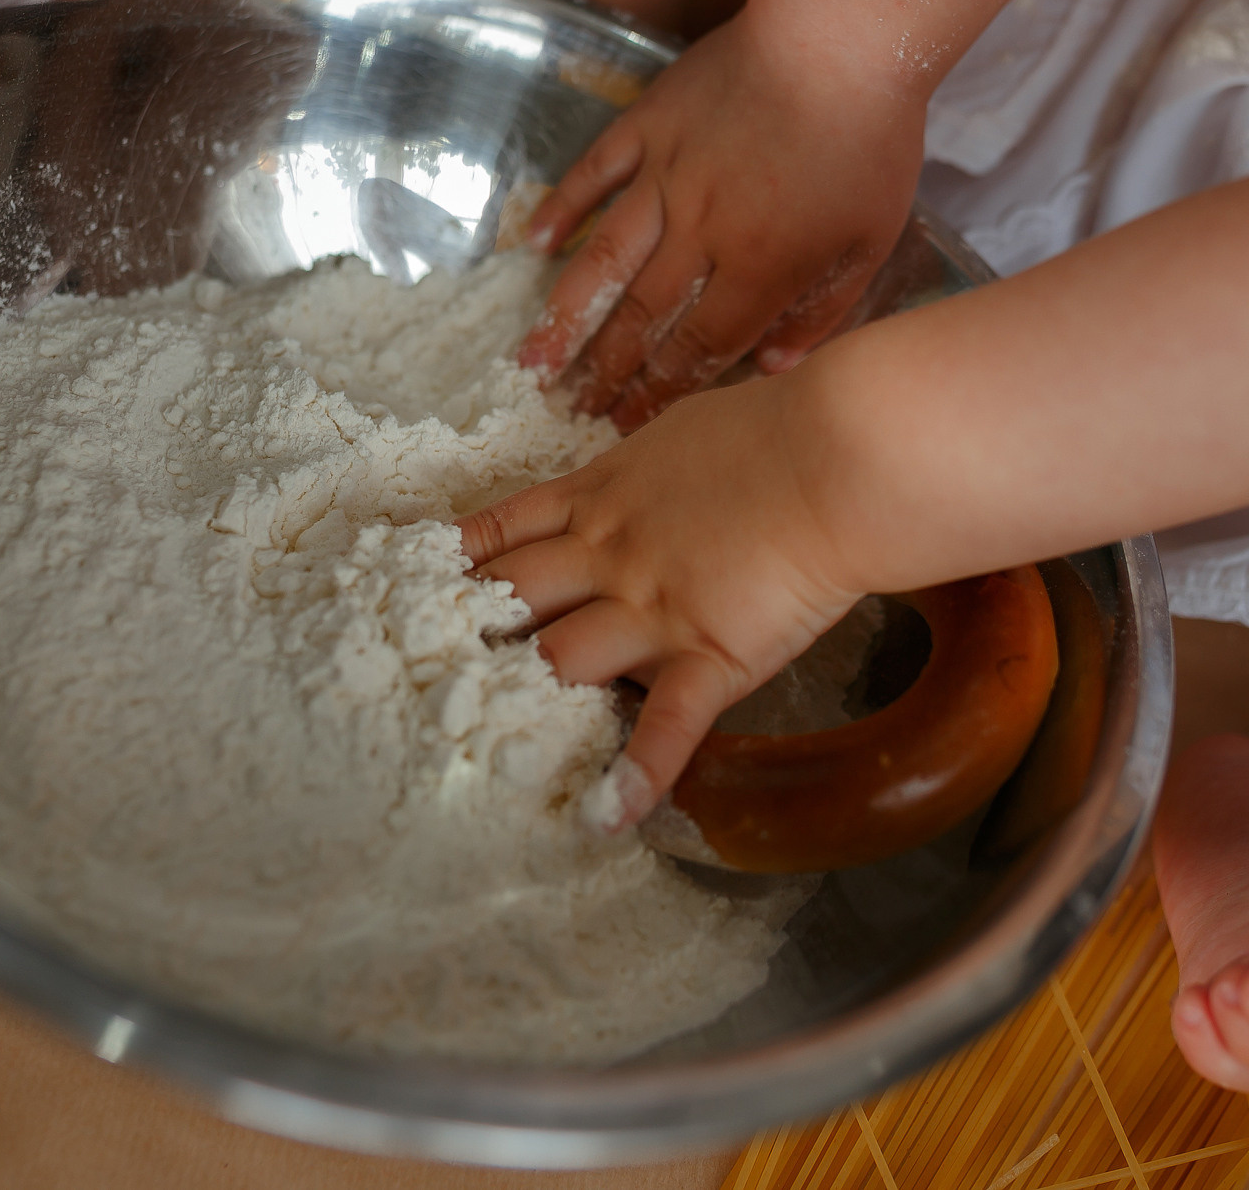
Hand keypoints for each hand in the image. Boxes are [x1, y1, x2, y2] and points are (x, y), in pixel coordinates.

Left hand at [459, 372, 864, 827]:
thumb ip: (643, 467)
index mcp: (597, 498)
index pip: (500, 532)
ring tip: (486, 744)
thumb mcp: (680, 432)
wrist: (837, 456)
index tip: (410, 587)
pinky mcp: (706, 653)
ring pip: (558, 661)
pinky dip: (639, 774)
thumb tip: (639, 474)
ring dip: (525, 701)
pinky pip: (665, 725)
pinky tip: (610, 818)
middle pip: (509, 600)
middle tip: (423, 672)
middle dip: (464, 635)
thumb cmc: (775, 429)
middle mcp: (606, 557)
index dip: (451, 564)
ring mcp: (651, 609)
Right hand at [516, 10, 924, 430]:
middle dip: (605, 372)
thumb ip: (820, 311)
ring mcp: (666, 174)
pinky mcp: (649, 122)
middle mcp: (700, 230)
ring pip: (604, 258)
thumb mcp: (868, 240)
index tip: (629, 424)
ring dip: (566, 314)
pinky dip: (561, 210)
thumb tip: (770, 369)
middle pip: (642, 317)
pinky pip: (593, 173)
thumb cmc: (870, 140)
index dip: (660, 393)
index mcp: (758, 266)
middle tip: (569, 410)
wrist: (842, 34)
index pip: (698, 349)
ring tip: (533, 360)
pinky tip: (531, 247)